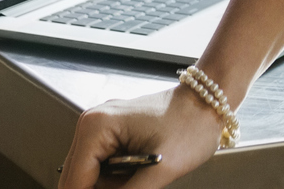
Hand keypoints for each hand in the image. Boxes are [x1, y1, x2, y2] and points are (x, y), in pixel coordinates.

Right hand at [56, 83, 224, 188]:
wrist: (207, 102)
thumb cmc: (190, 125)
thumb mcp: (160, 170)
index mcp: (97, 127)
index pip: (75, 181)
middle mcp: (92, 123)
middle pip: (77, 178)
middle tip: (136, 184)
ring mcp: (100, 127)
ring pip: (89, 175)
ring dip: (111, 186)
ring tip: (142, 175)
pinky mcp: (111, 133)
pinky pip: (102, 167)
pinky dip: (117, 178)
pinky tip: (139, 172)